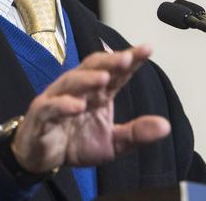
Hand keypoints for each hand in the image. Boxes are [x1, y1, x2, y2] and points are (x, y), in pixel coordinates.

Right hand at [11, 45, 170, 172]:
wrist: (41, 157)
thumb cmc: (75, 142)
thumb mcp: (113, 142)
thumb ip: (136, 133)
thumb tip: (165, 126)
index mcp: (98, 93)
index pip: (116, 72)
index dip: (131, 59)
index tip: (147, 49)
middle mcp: (78, 90)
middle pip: (93, 68)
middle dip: (109, 61)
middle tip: (126, 58)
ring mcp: (57, 99)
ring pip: (72, 82)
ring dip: (88, 79)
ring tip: (104, 78)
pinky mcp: (41, 115)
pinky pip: (51, 107)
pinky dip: (63, 105)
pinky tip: (77, 105)